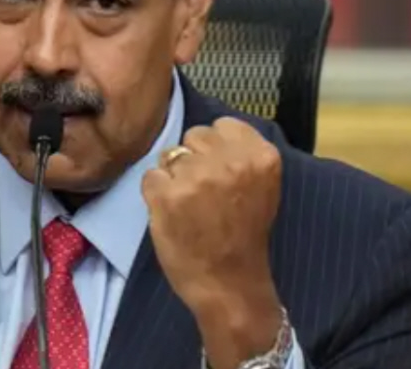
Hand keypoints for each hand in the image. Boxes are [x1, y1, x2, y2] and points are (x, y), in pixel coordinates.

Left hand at [142, 117, 282, 368]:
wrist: (229, 284)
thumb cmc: (243, 236)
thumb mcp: (261, 186)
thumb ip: (242, 156)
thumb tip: (212, 135)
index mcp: (260, 156)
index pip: (223, 125)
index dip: (215, 148)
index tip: (219, 171)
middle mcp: (229, 160)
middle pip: (194, 136)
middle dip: (193, 159)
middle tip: (203, 192)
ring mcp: (195, 176)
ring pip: (169, 156)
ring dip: (173, 177)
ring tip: (189, 206)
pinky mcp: (166, 195)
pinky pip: (150, 177)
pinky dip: (155, 194)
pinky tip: (172, 214)